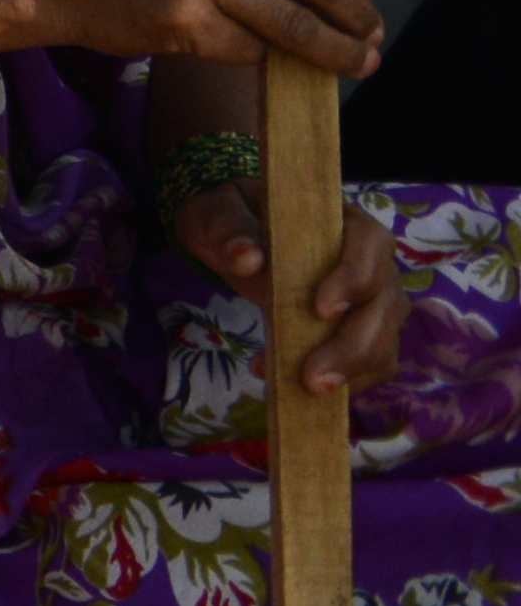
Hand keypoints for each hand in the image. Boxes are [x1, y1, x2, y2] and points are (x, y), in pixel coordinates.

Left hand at [165, 168, 412, 408]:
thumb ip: (229, 229)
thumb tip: (246, 259)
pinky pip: (371, 364)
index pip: (370, 243)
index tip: (320, 310)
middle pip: (386, 304)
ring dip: (352, 372)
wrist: (235, 238)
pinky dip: (345, 382)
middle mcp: (373, 262)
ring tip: (304, 391)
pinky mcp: (361, 332)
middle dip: (353, 347)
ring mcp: (373, 301)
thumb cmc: (235, 220)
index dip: (353, 278)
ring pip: (386, 340)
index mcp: (345, 222)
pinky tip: (301, 390)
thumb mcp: (219, 214)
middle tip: (312, 379)